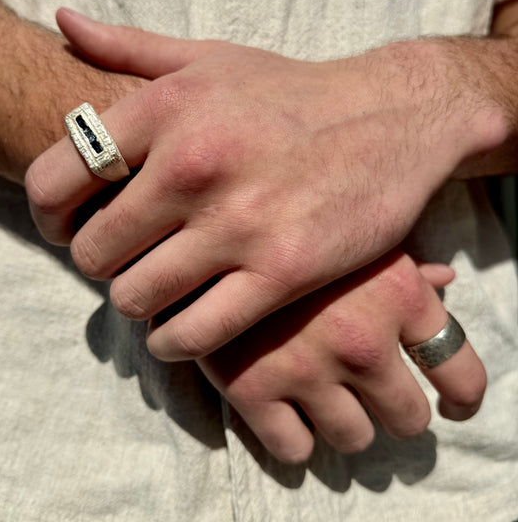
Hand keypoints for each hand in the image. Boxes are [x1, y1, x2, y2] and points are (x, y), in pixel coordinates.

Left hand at [26, 9, 507, 358]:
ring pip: (134, 298)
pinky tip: (180, 328)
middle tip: (124, 259)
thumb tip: (61, 19)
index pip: (52, 182)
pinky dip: (174, 342)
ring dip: (136, 303)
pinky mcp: (281, 271)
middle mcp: (194, 165)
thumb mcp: (209, 56)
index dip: (47, 217)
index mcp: (165, 110)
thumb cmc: (289, 93)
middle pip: (91, 252)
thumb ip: (129, 45)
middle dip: (99, 263)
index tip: (68, 228)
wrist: (391, 119)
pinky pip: (193, 333)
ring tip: (156, 289)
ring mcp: (238, 223)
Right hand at [197, 251, 485, 462]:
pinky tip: (285, 407)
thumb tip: (445, 281)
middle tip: (370, 392)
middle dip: (392, 408)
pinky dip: (294, 436)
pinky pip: (294, 449)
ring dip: (343, 421)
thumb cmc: (291, 222)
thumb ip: (404, 266)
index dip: (463, 397)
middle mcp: (361, 339)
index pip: (461, 373)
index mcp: (398, 293)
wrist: (208, 223)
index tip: (452, 405)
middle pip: (408, 418)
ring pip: (353, 438)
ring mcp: (305, 369)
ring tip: (322, 393)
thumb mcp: (353, 234)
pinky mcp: (251, 389)